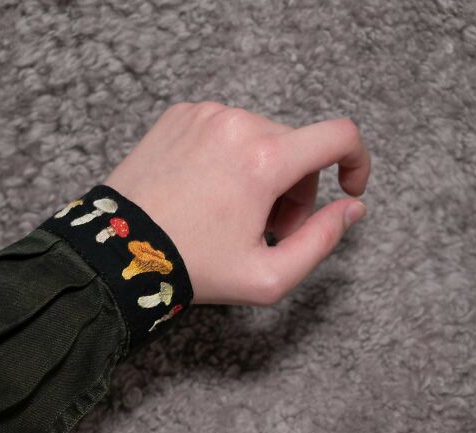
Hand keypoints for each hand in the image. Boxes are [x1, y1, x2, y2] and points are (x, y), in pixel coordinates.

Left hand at [103, 101, 370, 305]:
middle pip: (296, 146)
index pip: (340, 135)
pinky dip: (229, 156)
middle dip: (295, 187)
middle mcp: (236, 124)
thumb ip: (323, 241)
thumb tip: (352, 207)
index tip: (348, 187)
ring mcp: (204, 114)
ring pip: (261, 136)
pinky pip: (226, 129)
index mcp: (263, 159)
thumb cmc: (190, 266)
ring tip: (233, 213)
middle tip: (269, 227)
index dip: (357, 161)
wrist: (118, 250)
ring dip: (262, 170)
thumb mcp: (267, 276)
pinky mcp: (180, 115)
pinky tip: (206, 190)